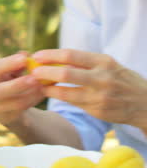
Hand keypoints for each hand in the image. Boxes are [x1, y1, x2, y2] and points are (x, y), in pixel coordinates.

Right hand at [0, 53, 43, 125]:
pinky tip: (43, 92)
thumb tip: (25, 54)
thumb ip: (18, 61)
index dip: (8, 63)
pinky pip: (23, 110)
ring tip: (43, 85)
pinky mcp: (5, 119)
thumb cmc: (12, 78)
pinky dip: (34, 100)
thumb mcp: (14, 67)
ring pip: (16, 102)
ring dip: (32, 93)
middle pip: (1, 90)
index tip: (24, 58)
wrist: (10, 102)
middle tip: (34, 77)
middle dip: (19, 84)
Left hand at [31, 49, 146, 127]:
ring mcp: (100, 97)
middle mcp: (102, 78)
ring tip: (38, 84)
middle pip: (66, 74)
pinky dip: (61, 97)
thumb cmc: (121, 78)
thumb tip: (57, 58)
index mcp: (103, 61)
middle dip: (45, 72)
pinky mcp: (98, 111)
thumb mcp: (108, 64)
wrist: (144, 103)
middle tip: (33, 71)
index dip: (51, 55)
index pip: (71, 55)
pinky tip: (52, 93)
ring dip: (49, 88)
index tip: (37, 56)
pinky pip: (73, 103)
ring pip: (66, 93)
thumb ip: (86, 62)